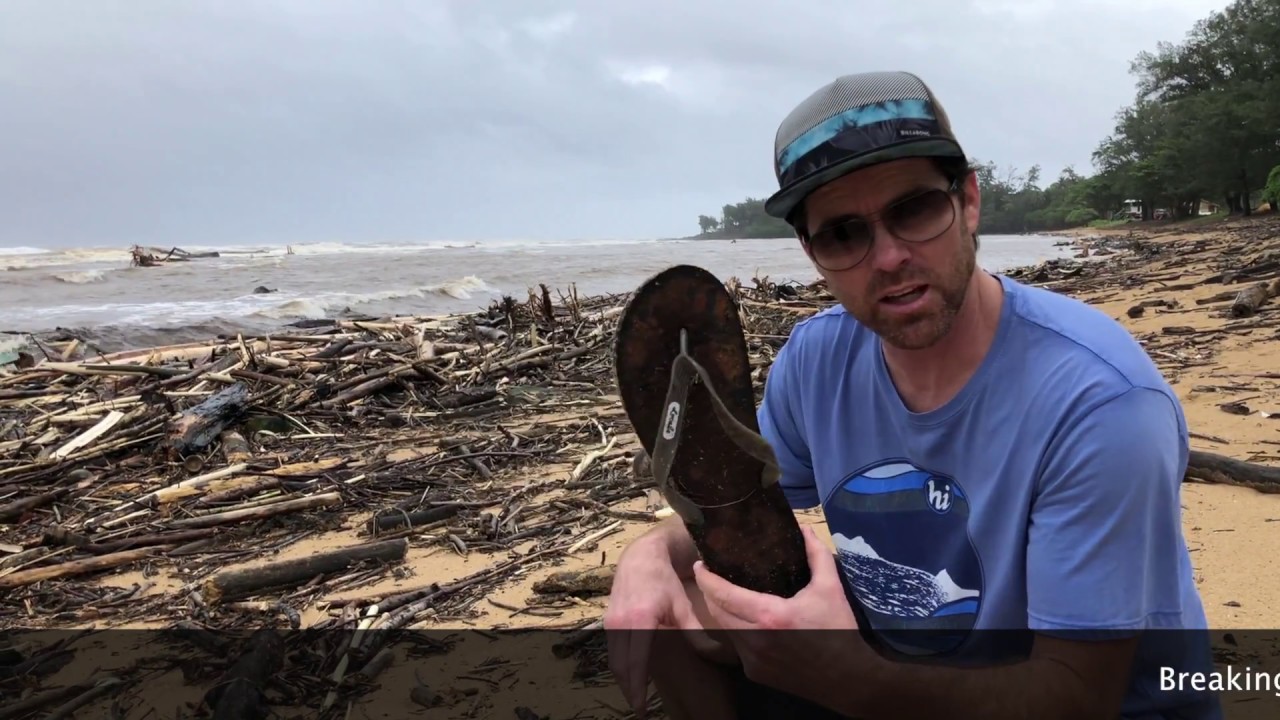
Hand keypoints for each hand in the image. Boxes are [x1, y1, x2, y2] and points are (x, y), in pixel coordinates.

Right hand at [603, 534, 703, 714]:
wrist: (641, 556)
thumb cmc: (665, 580)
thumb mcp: (683, 605)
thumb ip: (696, 633)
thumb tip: (718, 655)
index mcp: (641, 620)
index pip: (636, 662)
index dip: (638, 687)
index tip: (641, 708)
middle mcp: (621, 623)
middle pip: (622, 667)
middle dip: (629, 690)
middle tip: (639, 709)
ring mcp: (611, 622)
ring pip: (614, 660)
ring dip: (624, 680)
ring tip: (635, 696)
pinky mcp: (608, 621)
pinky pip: (612, 650)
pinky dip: (621, 666)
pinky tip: (631, 675)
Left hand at [693, 525, 875, 703]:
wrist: (847, 677)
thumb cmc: (839, 630)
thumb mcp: (830, 588)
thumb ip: (816, 555)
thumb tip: (804, 529)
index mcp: (770, 616)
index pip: (724, 595)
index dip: (707, 579)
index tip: (699, 565)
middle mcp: (755, 639)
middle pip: (717, 613)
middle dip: (709, 593)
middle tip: (709, 576)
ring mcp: (753, 660)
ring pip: (725, 631)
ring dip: (722, 613)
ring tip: (725, 595)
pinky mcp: (756, 673)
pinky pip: (738, 647)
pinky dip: (737, 632)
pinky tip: (745, 621)